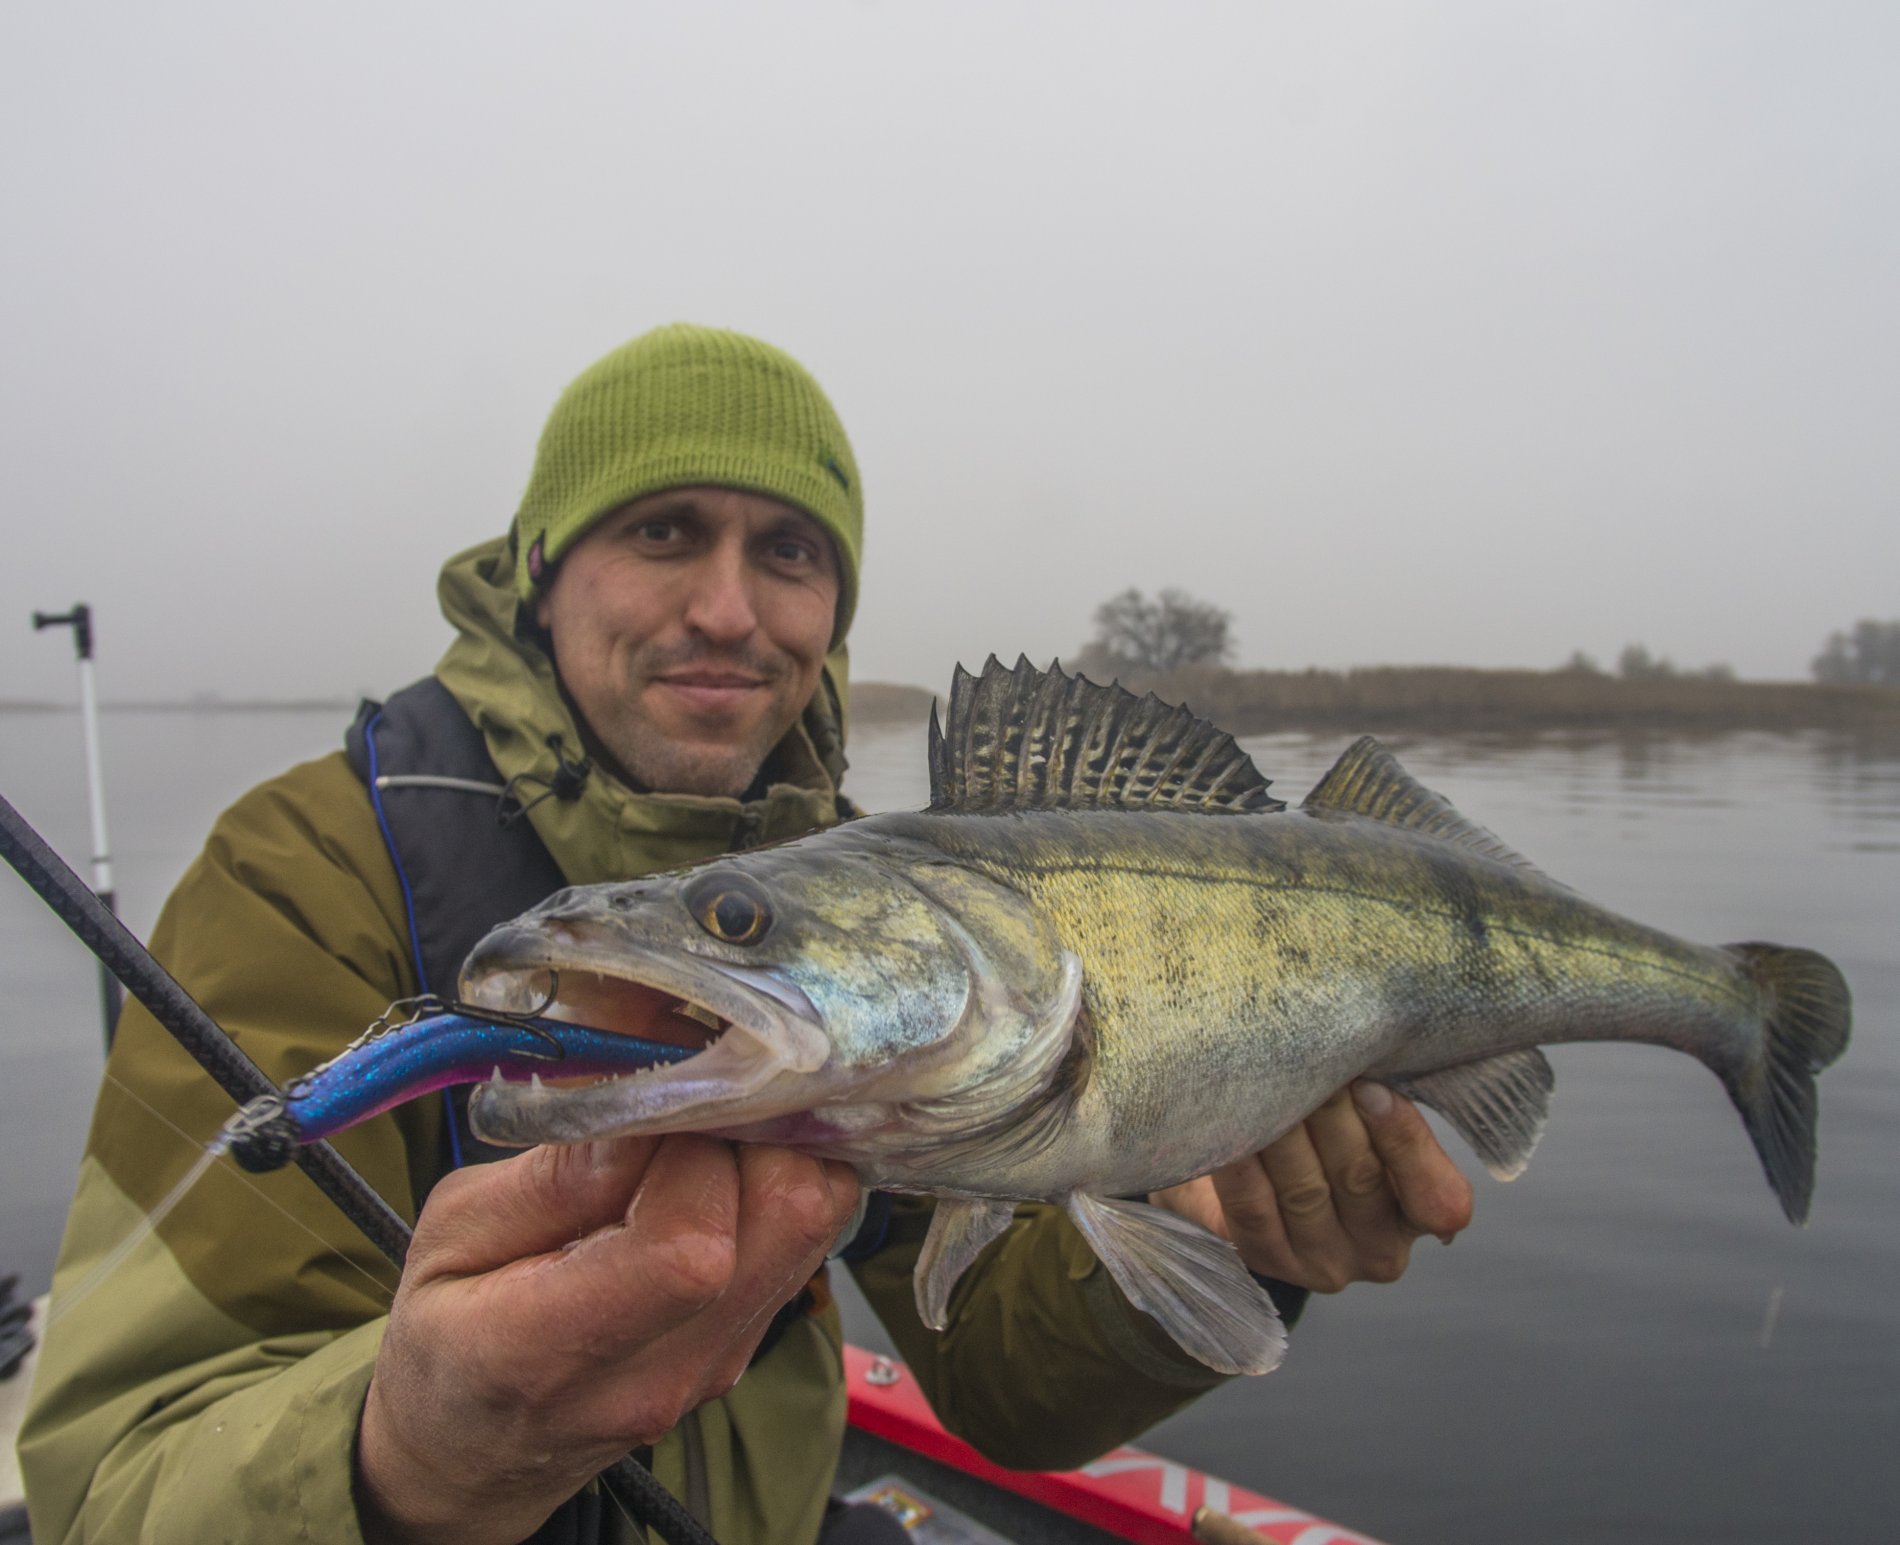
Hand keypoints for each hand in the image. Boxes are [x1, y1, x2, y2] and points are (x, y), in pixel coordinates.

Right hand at [356, 1135, 858, 1544]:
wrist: (475, 1449)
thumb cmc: (451, 1332)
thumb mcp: (448, 1238)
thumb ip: (549, 1176)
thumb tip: (643, 1109)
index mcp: (555, 1353)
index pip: (691, 1246)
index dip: (688, 1148)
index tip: (645, 1105)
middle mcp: (664, 1369)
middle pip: (788, 1217)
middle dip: (750, 1126)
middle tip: (685, 1103)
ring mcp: (720, 1361)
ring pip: (817, 1217)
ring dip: (774, 1147)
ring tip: (697, 1131)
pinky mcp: (749, 1343)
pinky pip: (807, 1236)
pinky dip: (779, 1177)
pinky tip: (716, 1164)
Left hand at [1150, 1081, 1472, 1293]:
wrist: (1259, 1176)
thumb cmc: (1330, 1130)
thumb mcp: (1371, 1118)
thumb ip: (1379, 1097)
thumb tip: (1361, 1045)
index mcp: (1424, 1214)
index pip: (1436, 1198)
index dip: (1403, 1140)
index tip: (1368, 1086)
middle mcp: (1380, 1251)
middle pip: (1358, 1178)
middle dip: (1331, 1114)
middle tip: (1305, 1059)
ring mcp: (1322, 1262)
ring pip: (1303, 1190)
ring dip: (1282, 1130)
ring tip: (1264, 1080)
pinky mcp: (1265, 1260)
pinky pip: (1251, 1205)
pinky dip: (1240, 1161)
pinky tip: (1229, 1122)